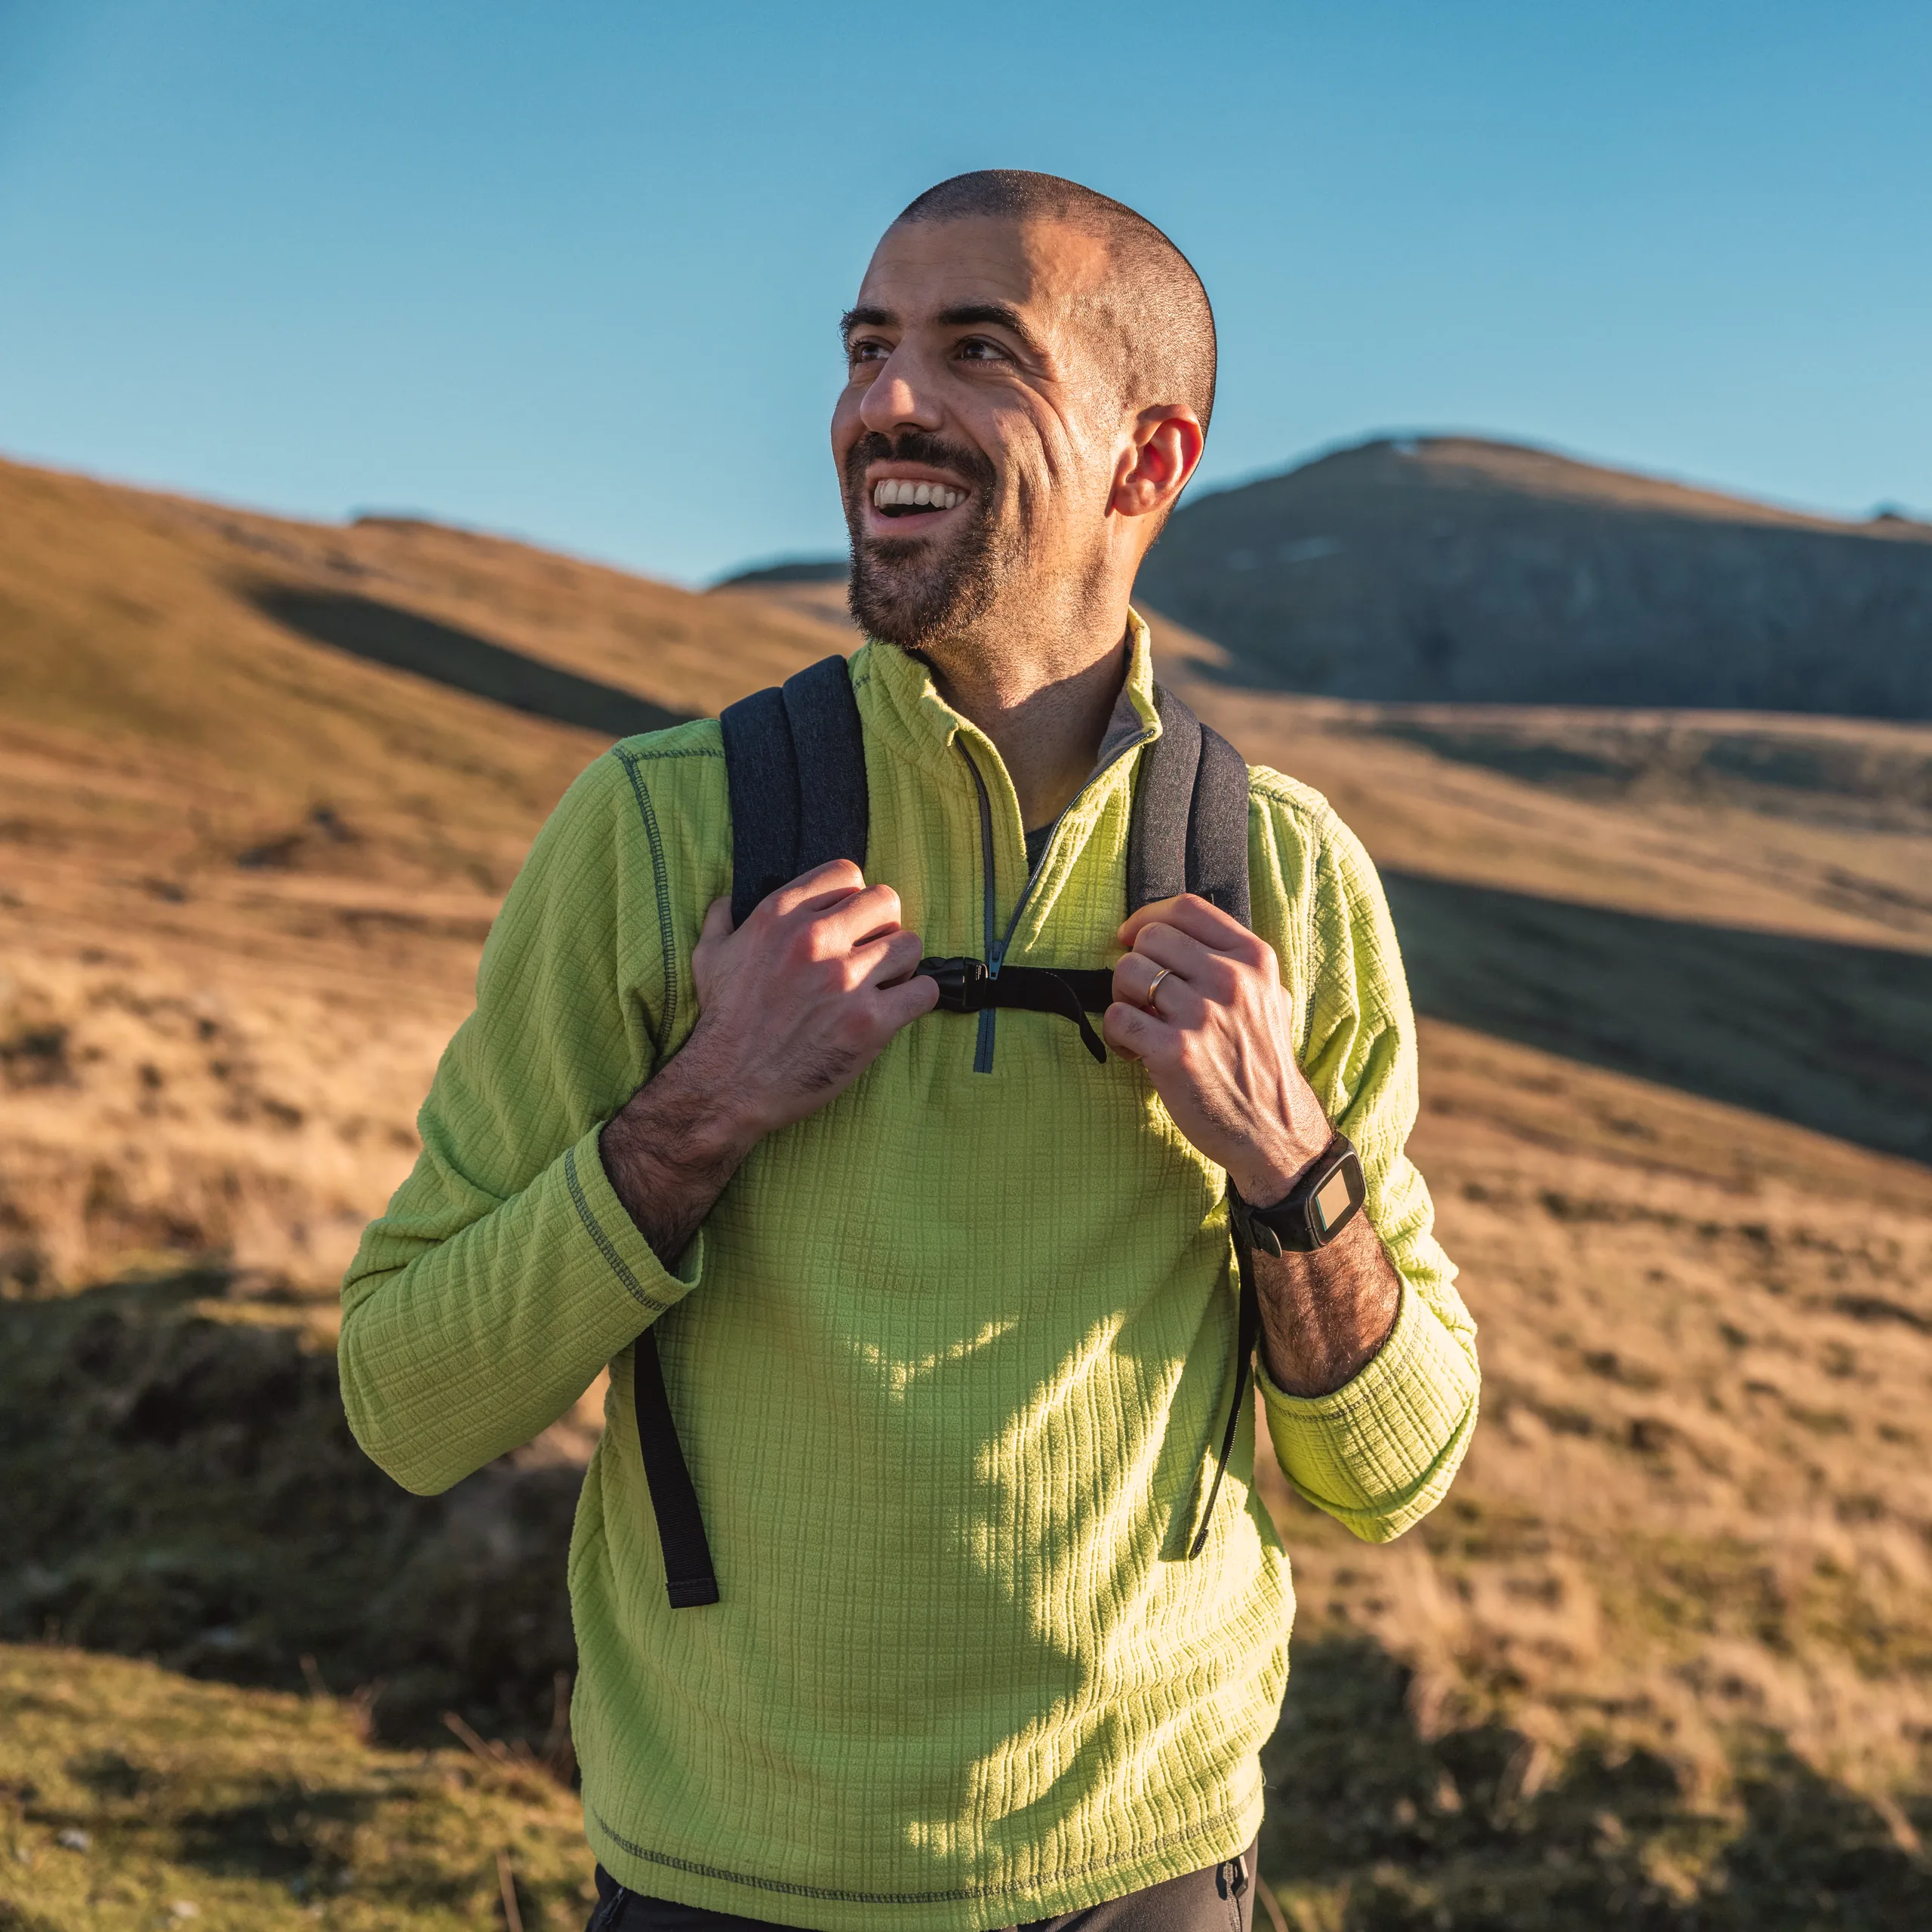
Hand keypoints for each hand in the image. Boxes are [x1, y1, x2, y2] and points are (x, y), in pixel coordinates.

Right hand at [600, 861, 935, 1263]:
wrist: (728, 1085)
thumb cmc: (721, 1020)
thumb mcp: (709, 957)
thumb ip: (722, 920)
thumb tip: (728, 899)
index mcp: (779, 915)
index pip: (846, 873)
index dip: (853, 897)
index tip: (849, 922)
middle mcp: (814, 939)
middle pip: (885, 901)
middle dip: (883, 926)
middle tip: (871, 952)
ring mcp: (845, 980)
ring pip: (910, 944)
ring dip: (902, 964)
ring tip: (885, 982)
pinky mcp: (870, 1022)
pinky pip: (924, 991)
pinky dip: (917, 998)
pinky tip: (899, 1008)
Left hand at [1102, 894, 1331, 1203]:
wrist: (1274, 1129)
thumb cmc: (1262, 1064)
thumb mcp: (1271, 998)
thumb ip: (1235, 962)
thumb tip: (1180, 935)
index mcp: (1254, 959)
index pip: (1186, 908)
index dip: (1147, 917)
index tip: (1132, 937)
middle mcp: (1230, 980)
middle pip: (1149, 938)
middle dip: (1134, 964)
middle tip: (1141, 996)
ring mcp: (1202, 1015)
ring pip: (1127, 973)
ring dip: (1122, 998)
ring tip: (1140, 1025)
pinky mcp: (1175, 1052)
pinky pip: (1117, 1017)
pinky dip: (1115, 1034)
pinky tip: (1135, 1051)